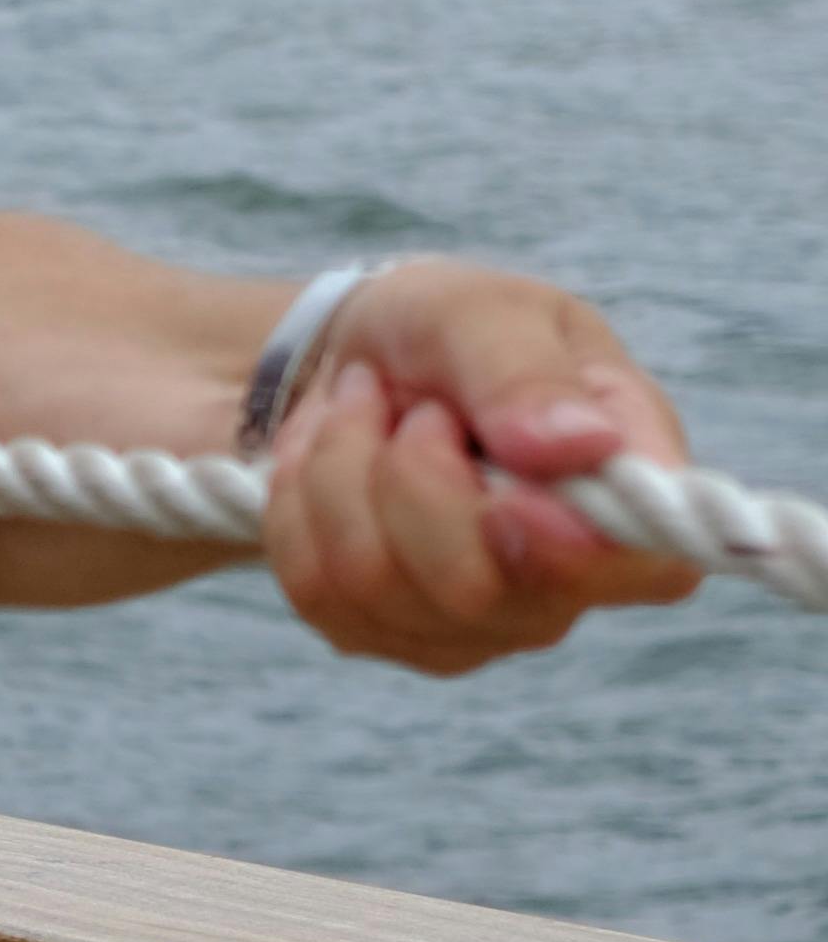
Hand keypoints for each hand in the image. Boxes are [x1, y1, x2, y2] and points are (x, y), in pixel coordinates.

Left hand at [260, 262, 698, 674]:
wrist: (343, 357)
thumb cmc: (439, 329)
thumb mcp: (480, 311)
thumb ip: (527, 371)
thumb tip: (584, 446)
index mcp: (629, 491)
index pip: (645, 570)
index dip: (567, 553)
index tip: (501, 498)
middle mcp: (567, 580)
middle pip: (473, 589)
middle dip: (406, 471)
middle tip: (411, 405)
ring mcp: (475, 620)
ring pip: (375, 586)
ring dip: (340, 469)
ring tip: (362, 412)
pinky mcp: (384, 629)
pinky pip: (314, 590)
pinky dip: (296, 502)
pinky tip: (323, 459)